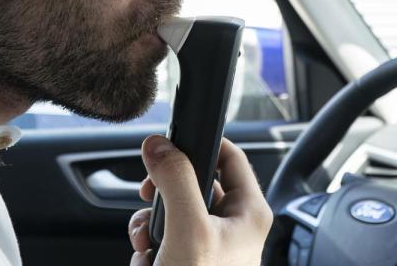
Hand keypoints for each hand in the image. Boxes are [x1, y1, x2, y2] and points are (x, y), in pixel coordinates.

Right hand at [128, 136, 271, 265]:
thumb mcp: (189, 230)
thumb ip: (175, 183)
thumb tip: (159, 146)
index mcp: (249, 212)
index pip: (231, 156)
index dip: (201, 143)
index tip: (170, 143)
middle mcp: (234, 226)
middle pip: (193, 184)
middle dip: (162, 195)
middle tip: (148, 196)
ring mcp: (211, 244)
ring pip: (173, 212)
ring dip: (151, 225)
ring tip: (147, 242)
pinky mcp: (191, 260)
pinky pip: (165, 238)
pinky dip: (150, 247)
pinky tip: (149, 261)